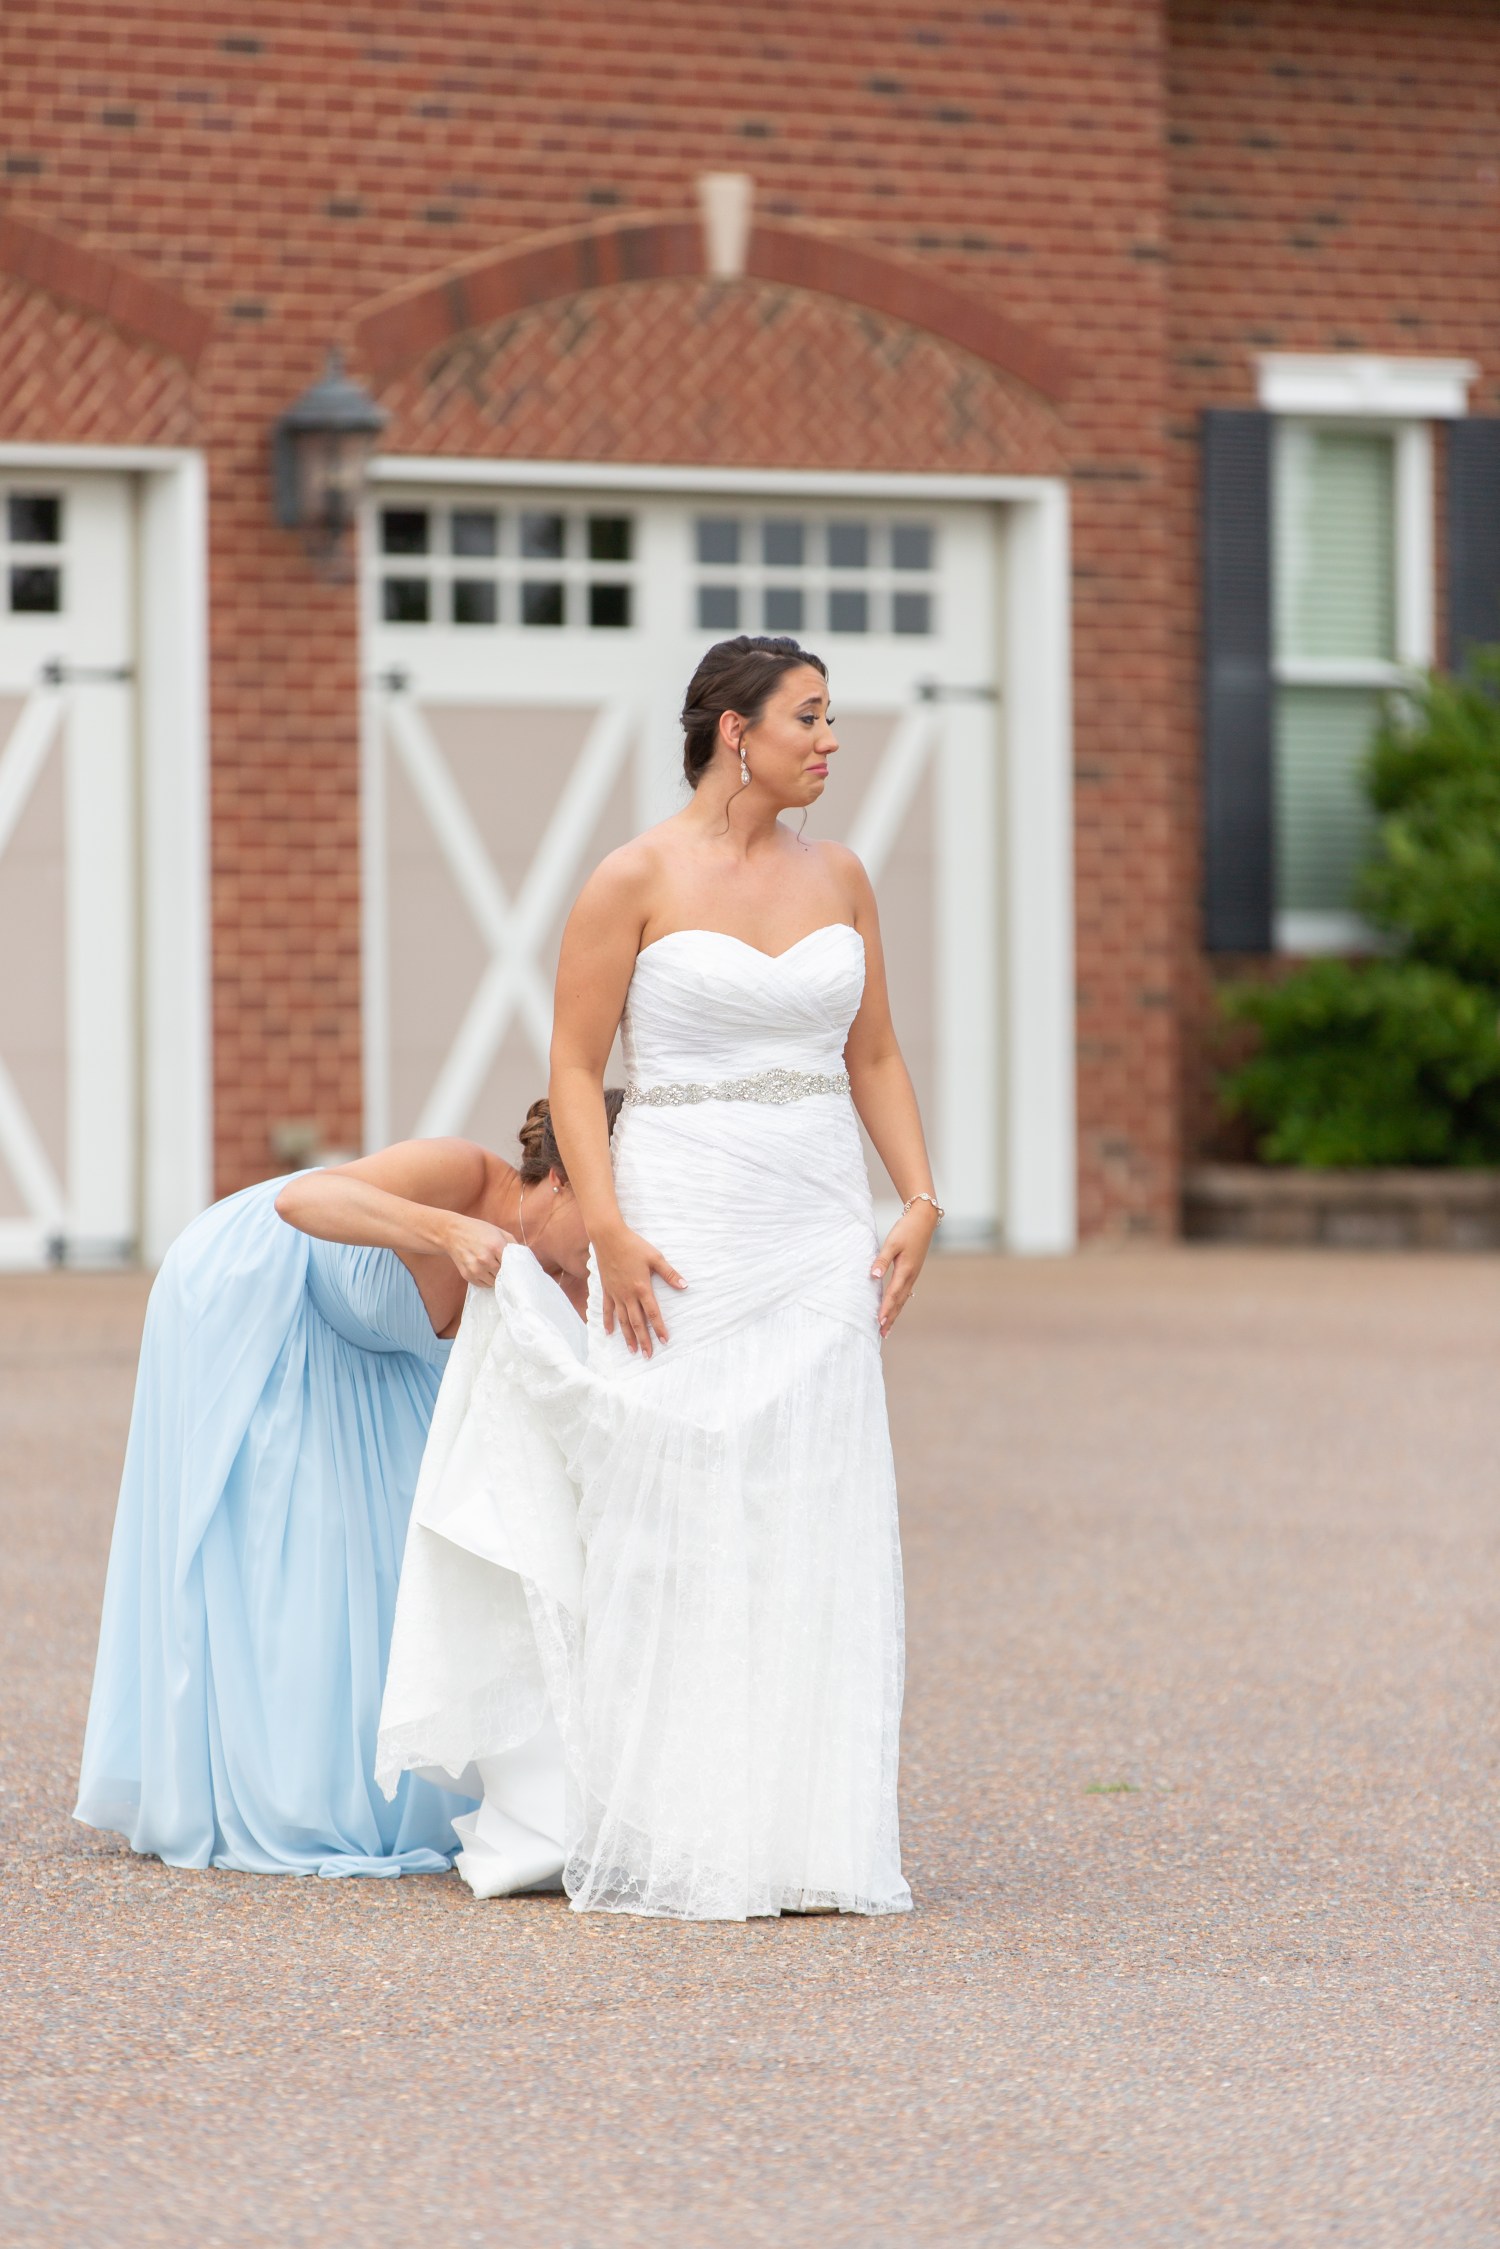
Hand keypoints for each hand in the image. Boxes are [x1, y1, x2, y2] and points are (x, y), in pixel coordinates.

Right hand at [442, 1214, 513, 1288]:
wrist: (453, 1233)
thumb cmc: (478, 1231)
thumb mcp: (498, 1232)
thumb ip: (513, 1244)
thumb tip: (524, 1258)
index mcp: (496, 1246)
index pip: (512, 1265)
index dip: (515, 1268)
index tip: (516, 1270)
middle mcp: (485, 1259)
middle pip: (503, 1275)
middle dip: (505, 1272)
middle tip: (504, 1268)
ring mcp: (475, 1268)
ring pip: (494, 1282)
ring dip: (496, 1278)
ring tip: (492, 1268)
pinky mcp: (467, 1275)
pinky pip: (483, 1285)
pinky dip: (486, 1280)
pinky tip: (484, 1271)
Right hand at [594, 1224, 685, 1357]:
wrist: (608, 1237)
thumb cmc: (634, 1245)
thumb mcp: (656, 1257)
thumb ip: (670, 1274)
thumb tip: (685, 1285)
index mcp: (642, 1288)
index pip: (653, 1313)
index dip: (659, 1328)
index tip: (665, 1341)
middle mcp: (628, 1295)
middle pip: (637, 1322)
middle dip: (643, 1340)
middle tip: (648, 1355)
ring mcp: (616, 1293)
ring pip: (622, 1320)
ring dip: (627, 1336)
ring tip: (632, 1350)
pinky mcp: (606, 1290)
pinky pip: (607, 1310)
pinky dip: (608, 1322)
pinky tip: (609, 1332)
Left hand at [871, 1202, 937, 1337]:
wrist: (923, 1220)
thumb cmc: (906, 1230)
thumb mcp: (892, 1242)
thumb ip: (882, 1260)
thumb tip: (873, 1276)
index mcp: (906, 1270)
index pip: (893, 1294)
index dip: (885, 1309)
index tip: (878, 1322)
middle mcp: (911, 1276)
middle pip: (899, 1302)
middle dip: (890, 1317)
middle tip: (882, 1334)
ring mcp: (913, 1275)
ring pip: (903, 1299)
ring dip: (895, 1313)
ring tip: (887, 1327)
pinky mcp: (912, 1271)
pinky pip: (905, 1292)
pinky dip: (898, 1303)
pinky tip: (895, 1308)